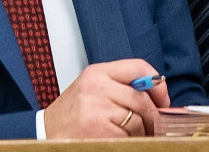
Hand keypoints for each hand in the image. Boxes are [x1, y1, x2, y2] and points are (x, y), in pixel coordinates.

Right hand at [44, 60, 170, 137]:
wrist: (46, 133)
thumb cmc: (72, 113)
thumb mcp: (92, 88)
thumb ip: (119, 85)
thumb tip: (156, 92)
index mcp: (97, 72)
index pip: (138, 67)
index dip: (157, 84)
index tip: (162, 99)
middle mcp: (97, 87)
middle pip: (142, 99)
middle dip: (153, 116)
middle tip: (154, 125)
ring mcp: (98, 109)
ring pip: (138, 120)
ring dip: (140, 131)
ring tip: (127, 133)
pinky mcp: (100, 130)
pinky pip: (129, 136)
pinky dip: (128, 141)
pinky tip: (117, 140)